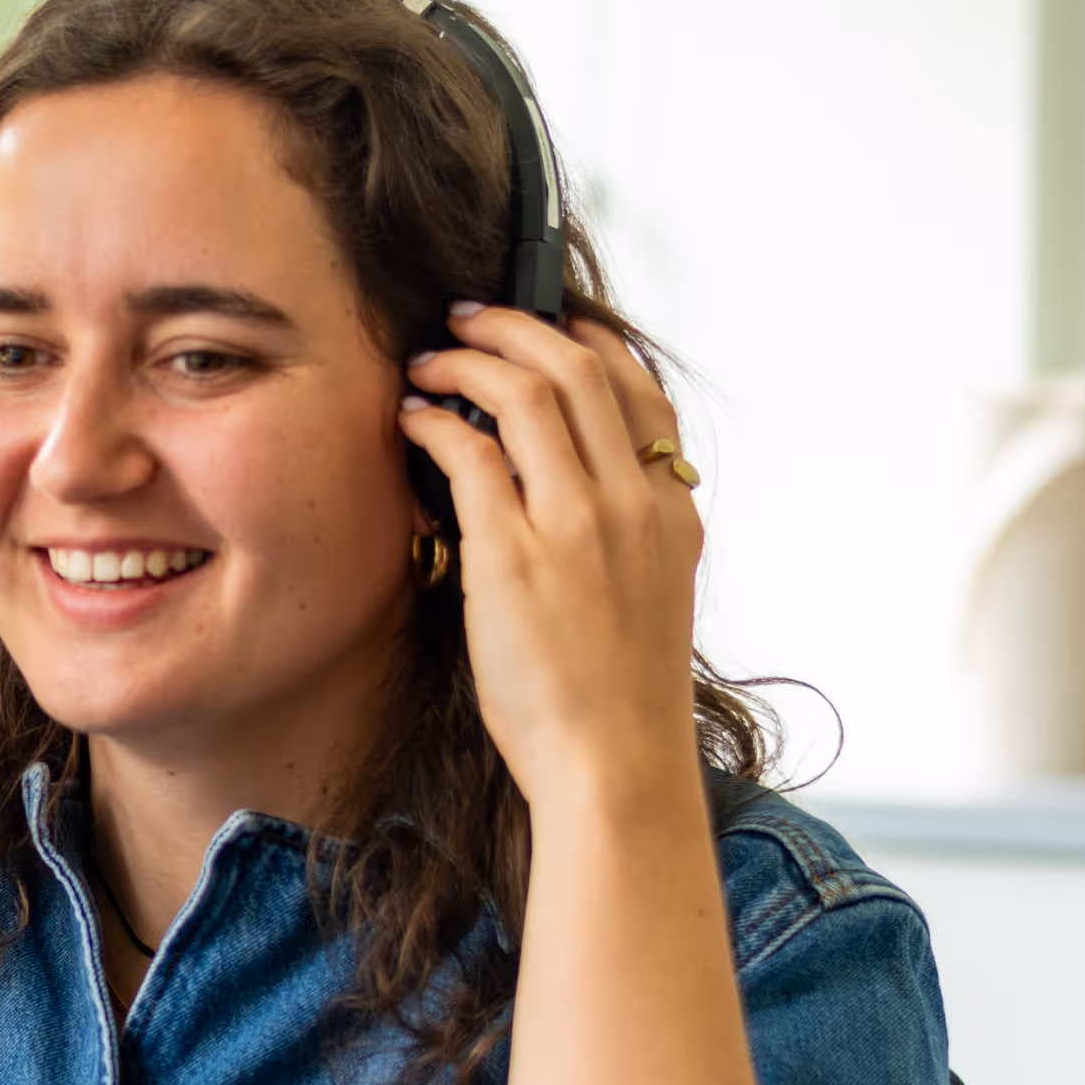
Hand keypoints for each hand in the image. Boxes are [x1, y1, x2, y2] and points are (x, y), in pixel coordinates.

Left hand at [397, 307, 704, 819]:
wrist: (616, 764)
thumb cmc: (619, 698)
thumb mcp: (652, 596)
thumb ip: (627, 534)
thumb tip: (577, 492)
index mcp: (671, 510)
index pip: (638, 389)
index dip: (585, 342)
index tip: (545, 326)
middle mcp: (631, 502)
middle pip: (578, 369)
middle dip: (516, 327)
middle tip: (468, 319)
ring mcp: (575, 524)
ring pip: (525, 392)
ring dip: (467, 361)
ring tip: (429, 362)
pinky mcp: (513, 555)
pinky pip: (468, 453)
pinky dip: (435, 422)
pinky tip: (412, 422)